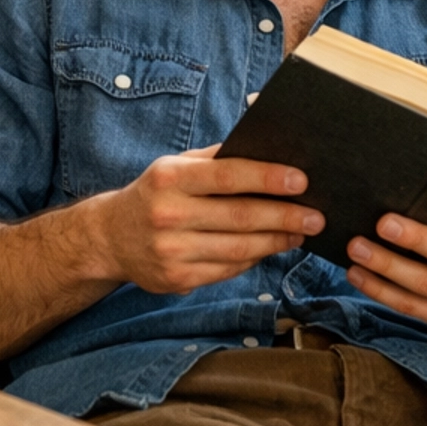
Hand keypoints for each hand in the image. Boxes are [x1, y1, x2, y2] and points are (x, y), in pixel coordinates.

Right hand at [93, 147, 324, 295]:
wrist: (110, 237)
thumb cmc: (156, 193)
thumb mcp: (176, 166)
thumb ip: (216, 159)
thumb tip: (267, 147)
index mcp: (170, 178)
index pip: (228, 176)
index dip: (267, 178)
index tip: (301, 180)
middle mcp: (168, 214)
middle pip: (240, 217)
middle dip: (284, 217)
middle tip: (316, 216)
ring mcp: (171, 251)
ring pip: (239, 249)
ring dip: (276, 241)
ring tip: (300, 233)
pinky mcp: (177, 279)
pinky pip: (228, 270)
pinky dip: (254, 259)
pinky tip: (271, 248)